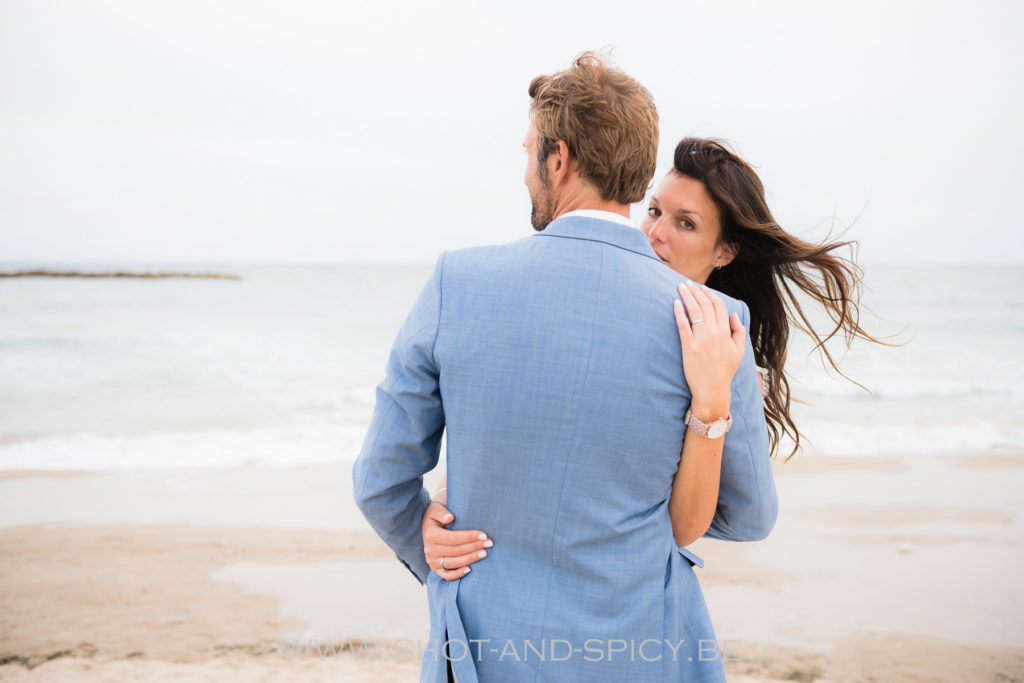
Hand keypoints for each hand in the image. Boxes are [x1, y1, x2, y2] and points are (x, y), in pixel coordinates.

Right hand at [421, 501, 491, 580]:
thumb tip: (450, 518)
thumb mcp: (435, 510)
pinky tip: (470, 569)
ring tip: (484, 553)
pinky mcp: (435, 569)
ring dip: (470, 559)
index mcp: (430, 535)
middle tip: (489, 543)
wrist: (429, 526)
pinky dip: (458, 574)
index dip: (469, 537)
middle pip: (456, 551)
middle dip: (474, 547)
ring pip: (453, 563)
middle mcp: (430, 550)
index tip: (484, 535)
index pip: (453, 538)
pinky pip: (447, 575)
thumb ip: (442, 512)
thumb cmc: (436, 516)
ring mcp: (432, 561)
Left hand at [673, 283, 746, 419]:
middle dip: (695, 291)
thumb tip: (734, 315)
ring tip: (680, 287)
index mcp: (726, 332)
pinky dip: (679, 313)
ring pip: (694, 311)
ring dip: (687, 296)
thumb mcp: (739, 351)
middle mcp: (714, 333)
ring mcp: (701, 339)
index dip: (710, 294)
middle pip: (705, 305)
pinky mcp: (688, 346)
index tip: (702, 288)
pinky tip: (675, 303)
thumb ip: (739, 332)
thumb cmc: (725, 371)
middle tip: (686, 283)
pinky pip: (683, 325)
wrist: (712, 390)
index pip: (719, 306)